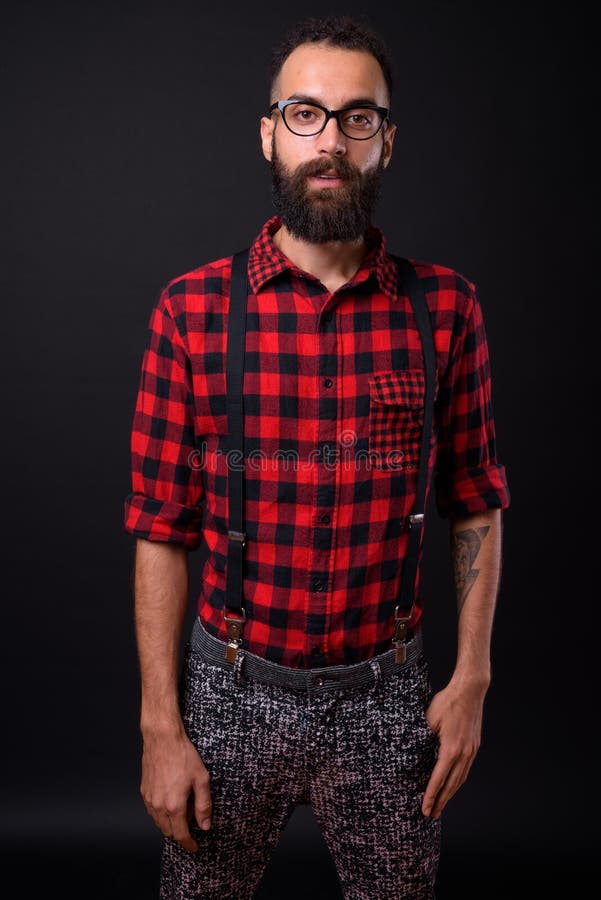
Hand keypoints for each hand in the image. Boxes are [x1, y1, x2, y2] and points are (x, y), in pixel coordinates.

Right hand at [140, 729, 211, 851]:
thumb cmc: (183, 756)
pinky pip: (152, 810)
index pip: (180, 835)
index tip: (194, 847)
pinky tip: (171, 799)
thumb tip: (205, 826)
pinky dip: (161, 813)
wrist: (162, 739)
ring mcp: (149, 799)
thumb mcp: (201, 779)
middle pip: (168, 831)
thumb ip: (204, 805)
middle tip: (193, 818)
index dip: (188, 844)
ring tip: (183, 806)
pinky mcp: (144, 791)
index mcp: (174, 806)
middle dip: (180, 832)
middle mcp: (159, 806)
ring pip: (158, 822)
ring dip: (170, 822)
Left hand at [421, 679, 486, 819]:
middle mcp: (464, 754)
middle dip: (441, 801)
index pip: (438, 779)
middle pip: (451, 785)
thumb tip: (413, 752)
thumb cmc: (447, 702)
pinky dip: (457, 781)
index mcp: (451, 749)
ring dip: (450, 794)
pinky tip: (452, 784)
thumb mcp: (429, 720)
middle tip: (431, 815)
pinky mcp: (474, 746)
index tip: (425, 809)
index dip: (431, 796)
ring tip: (441, 805)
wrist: (470, 690)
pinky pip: (465, 769)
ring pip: (460, 779)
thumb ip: (422, 739)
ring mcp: (471, 751)